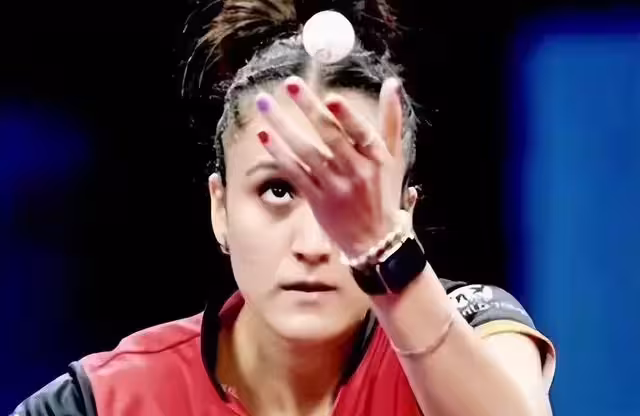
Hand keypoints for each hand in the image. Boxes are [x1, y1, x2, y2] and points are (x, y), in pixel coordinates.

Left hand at [254, 76, 406, 257]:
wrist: (375, 241)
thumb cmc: (384, 193)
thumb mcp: (395, 158)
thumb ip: (391, 120)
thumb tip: (392, 83)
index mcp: (377, 159)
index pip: (362, 133)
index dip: (347, 117)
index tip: (331, 98)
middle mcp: (356, 172)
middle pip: (329, 136)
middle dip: (308, 108)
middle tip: (290, 84)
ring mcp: (335, 187)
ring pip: (305, 151)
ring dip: (283, 125)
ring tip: (265, 103)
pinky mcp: (317, 200)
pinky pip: (294, 173)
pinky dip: (278, 154)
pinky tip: (264, 135)